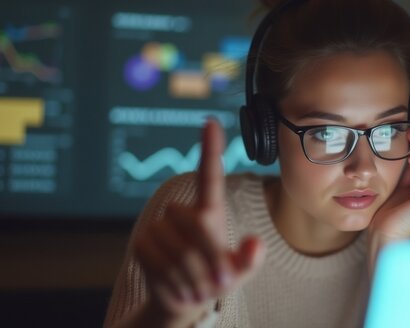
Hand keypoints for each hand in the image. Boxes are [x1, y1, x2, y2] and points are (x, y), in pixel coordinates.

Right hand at [134, 119, 265, 325]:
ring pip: (181, 250)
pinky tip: (180, 288)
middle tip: (217, 282)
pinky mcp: (143, 242)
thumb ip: (249, 260)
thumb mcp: (239, 271)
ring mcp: (161, 225)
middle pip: (198, 225)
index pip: (210, 176)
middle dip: (211, 258)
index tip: (210, 122)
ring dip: (194, 277)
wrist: (185, 297)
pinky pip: (160, 263)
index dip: (209, 149)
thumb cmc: (217, 277)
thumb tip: (256, 245)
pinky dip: (174, 283)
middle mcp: (183, 212)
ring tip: (199, 287)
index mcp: (210, 210)